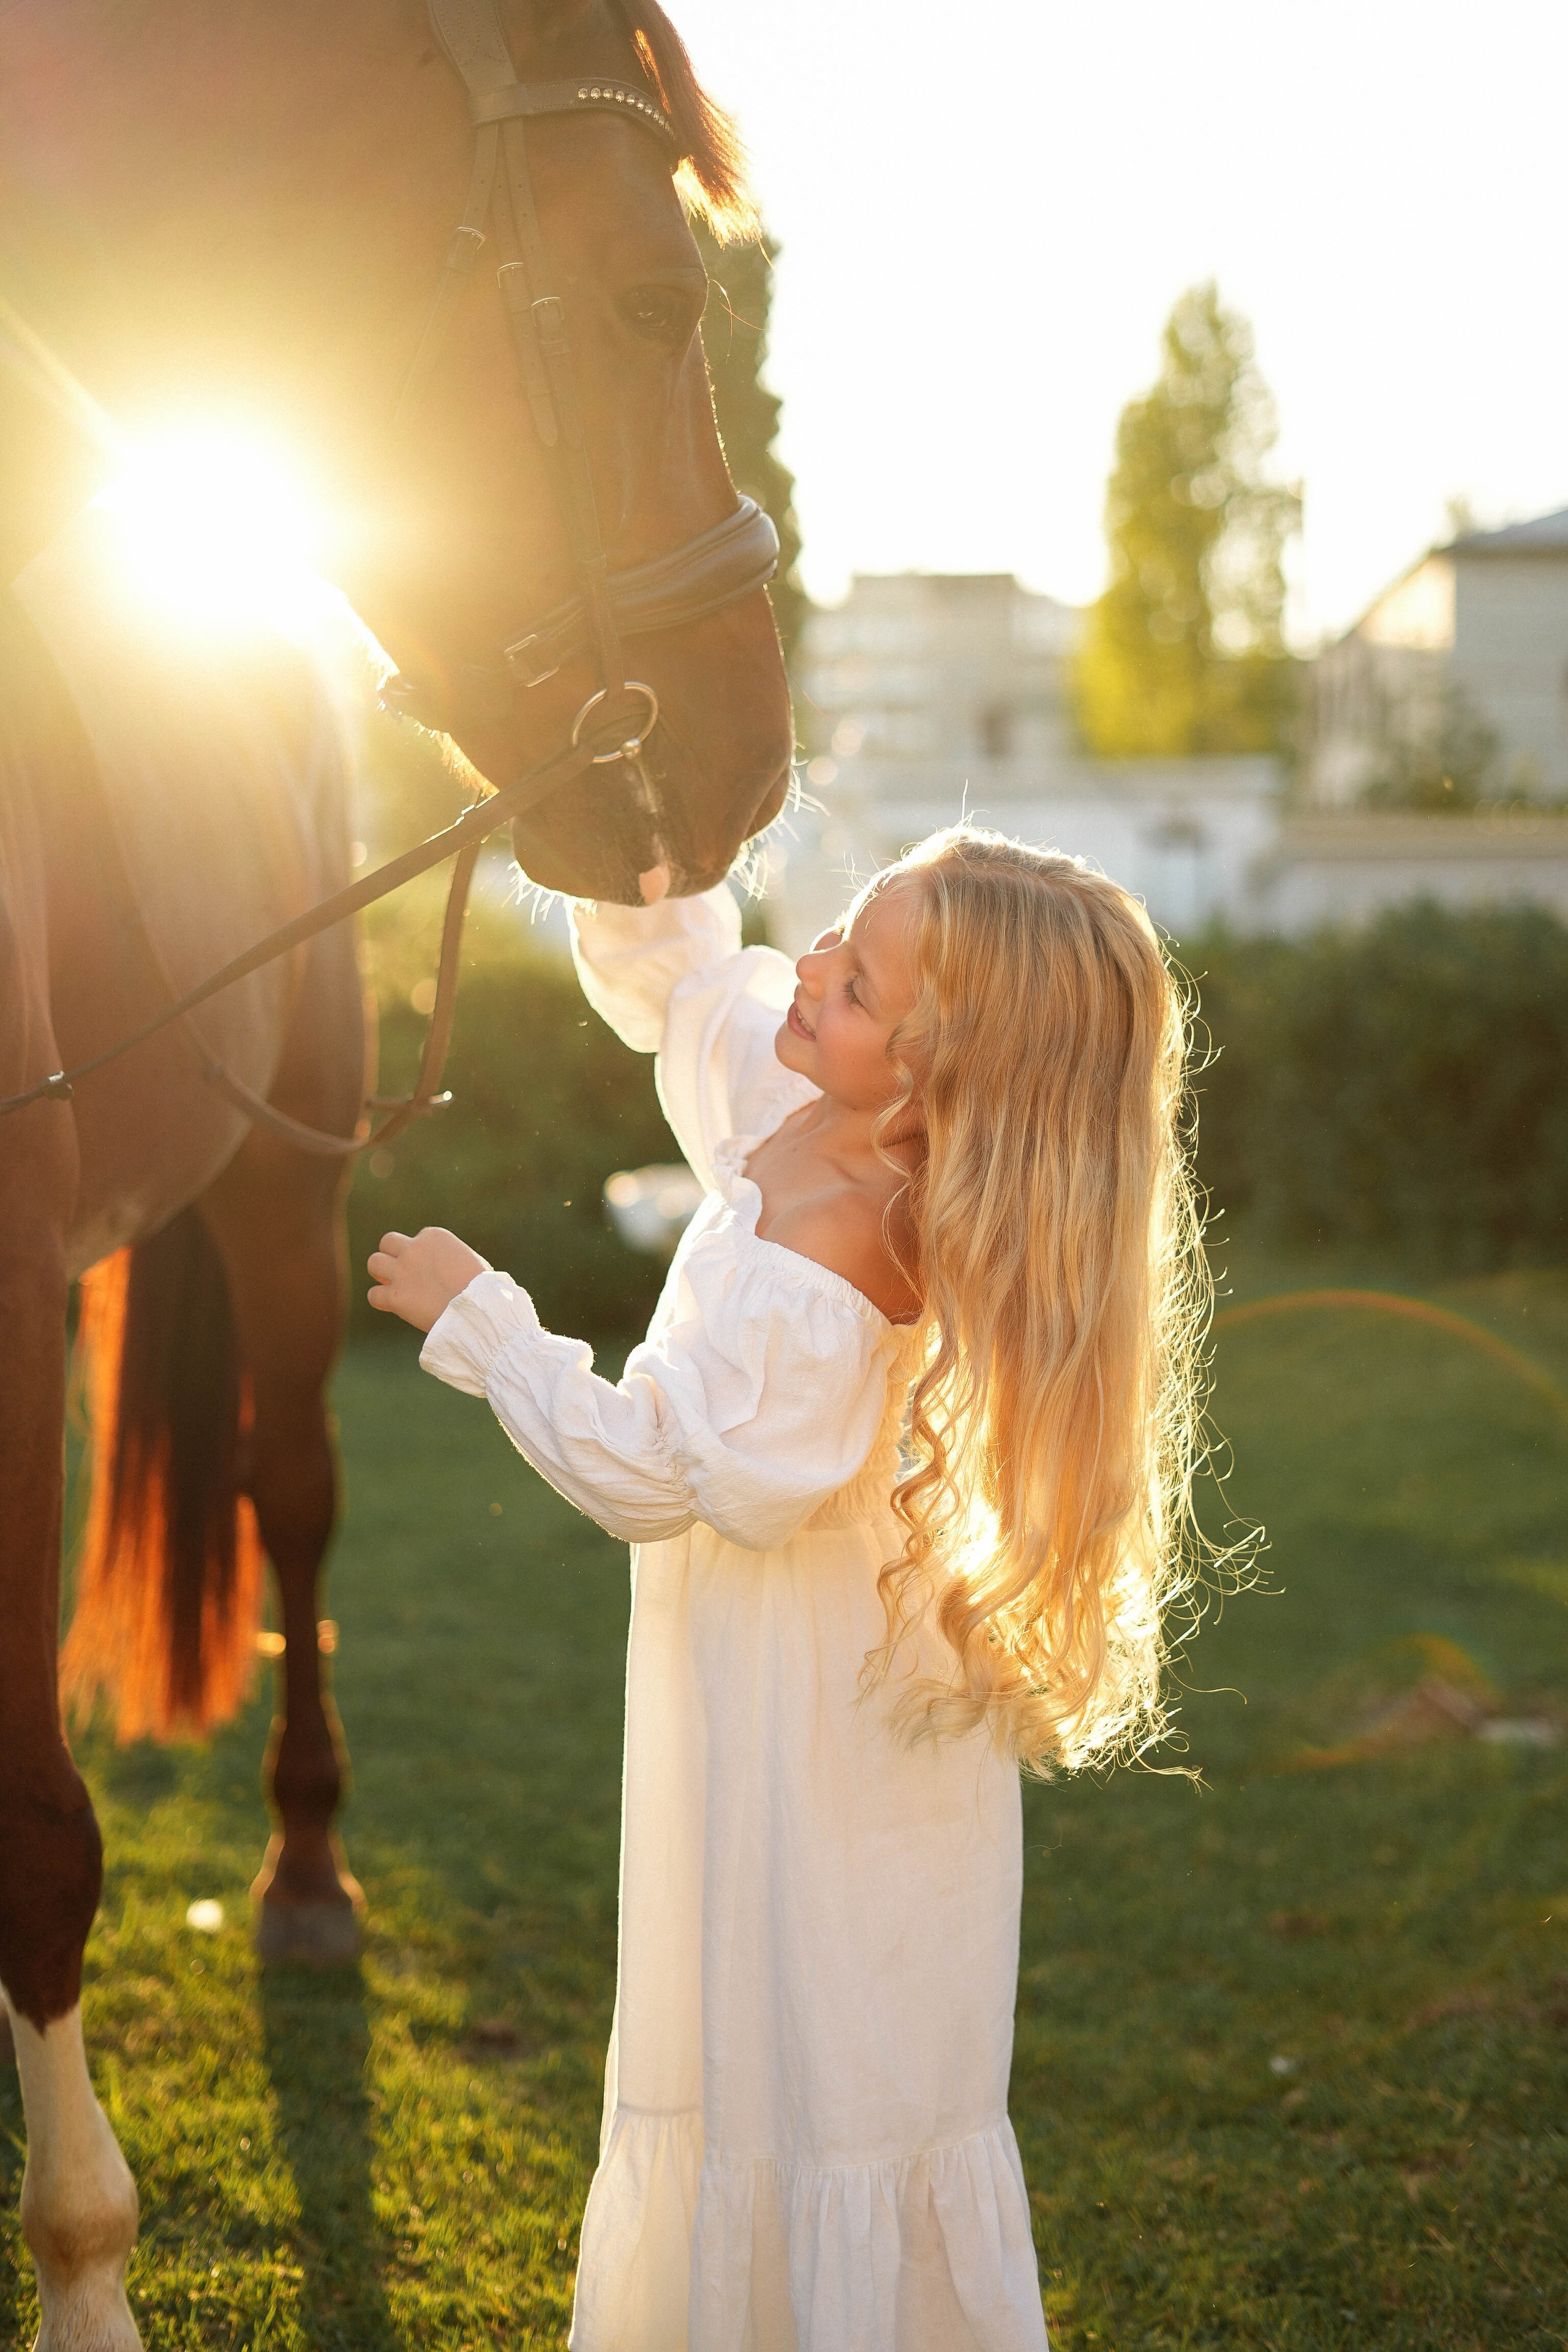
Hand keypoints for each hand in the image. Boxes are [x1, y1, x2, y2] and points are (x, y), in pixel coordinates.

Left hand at [367, 1228, 488, 1331]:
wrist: (478, 1308)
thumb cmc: (482, 1288)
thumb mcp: (467, 1259)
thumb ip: (448, 1258)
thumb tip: (444, 1270)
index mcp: (434, 1235)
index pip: (417, 1238)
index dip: (420, 1254)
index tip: (429, 1269)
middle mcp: (414, 1248)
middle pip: (387, 1242)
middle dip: (392, 1255)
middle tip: (401, 1272)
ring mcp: (402, 1271)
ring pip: (373, 1263)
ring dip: (381, 1273)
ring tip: (392, 1285)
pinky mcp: (395, 1296)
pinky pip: (374, 1295)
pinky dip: (380, 1300)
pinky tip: (393, 1305)